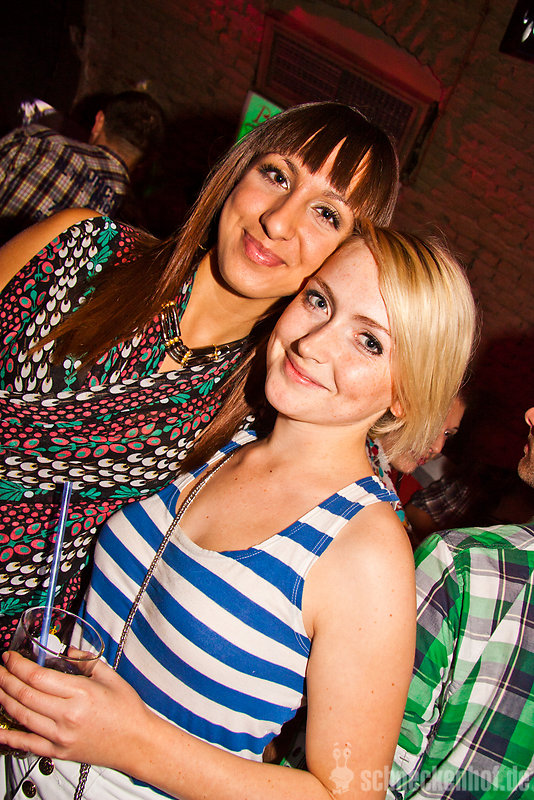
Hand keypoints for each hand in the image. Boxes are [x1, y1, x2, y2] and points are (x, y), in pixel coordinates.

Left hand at [0, 651, 150, 768]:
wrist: (136, 742)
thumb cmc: (127, 711)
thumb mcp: (110, 676)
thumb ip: (86, 661)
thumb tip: (67, 652)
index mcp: (81, 693)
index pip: (38, 677)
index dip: (18, 665)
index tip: (10, 658)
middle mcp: (68, 715)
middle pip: (25, 695)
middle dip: (6, 679)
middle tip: (0, 669)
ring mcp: (61, 736)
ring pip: (21, 716)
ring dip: (4, 700)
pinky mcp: (58, 751)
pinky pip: (27, 744)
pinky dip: (8, 736)